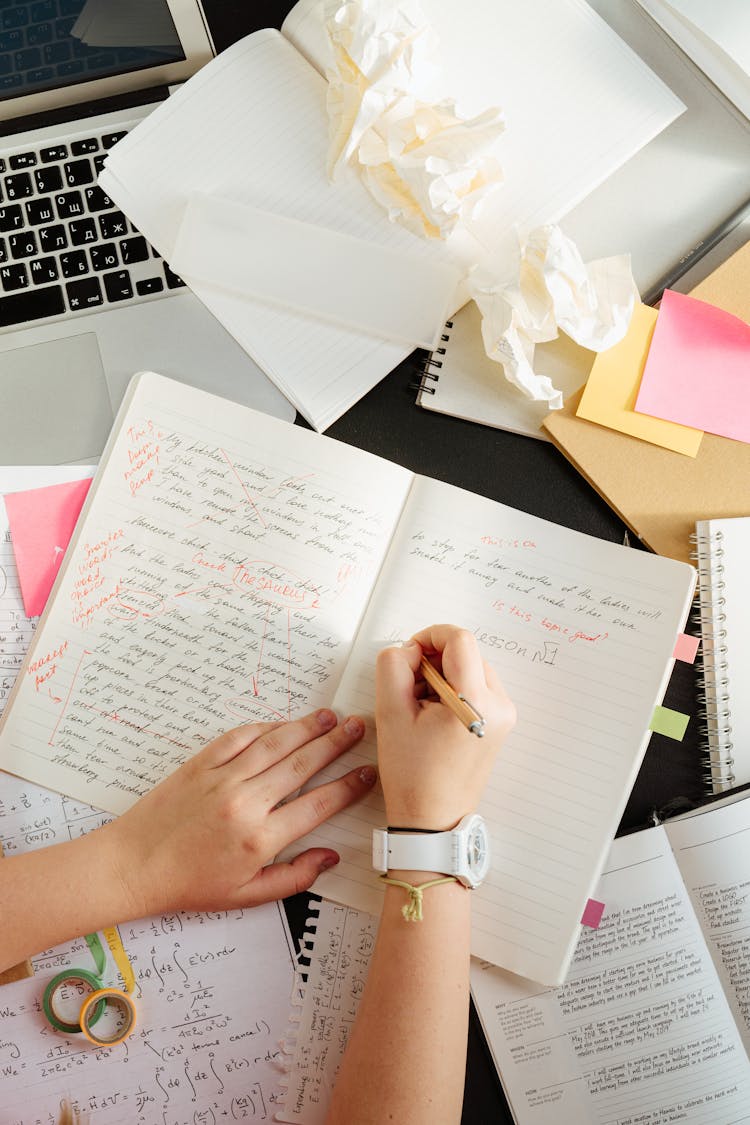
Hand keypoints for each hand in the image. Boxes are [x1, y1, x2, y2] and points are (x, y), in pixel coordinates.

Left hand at [103, 709, 373, 917]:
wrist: (132, 866)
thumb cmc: (188, 885)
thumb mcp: (246, 896)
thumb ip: (294, 877)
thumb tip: (330, 857)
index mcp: (259, 839)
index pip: (318, 805)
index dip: (349, 786)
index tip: (368, 773)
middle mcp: (245, 804)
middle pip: (302, 765)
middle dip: (335, 744)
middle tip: (358, 727)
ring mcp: (222, 780)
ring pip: (275, 745)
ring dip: (306, 728)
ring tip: (329, 716)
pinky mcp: (201, 765)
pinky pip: (239, 738)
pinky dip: (265, 728)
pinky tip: (283, 723)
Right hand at [375, 624, 514, 829]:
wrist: (433, 819)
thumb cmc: (412, 774)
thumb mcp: (390, 712)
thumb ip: (393, 665)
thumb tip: (410, 649)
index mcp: (475, 701)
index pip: (460, 640)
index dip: (430, 635)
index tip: (410, 653)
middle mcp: (499, 704)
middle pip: (467, 653)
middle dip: (434, 660)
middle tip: (409, 689)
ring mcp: (505, 715)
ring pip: (471, 669)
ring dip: (443, 675)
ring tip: (420, 707)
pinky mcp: (501, 723)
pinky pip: (477, 688)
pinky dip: (454, 690)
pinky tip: (434, 715)